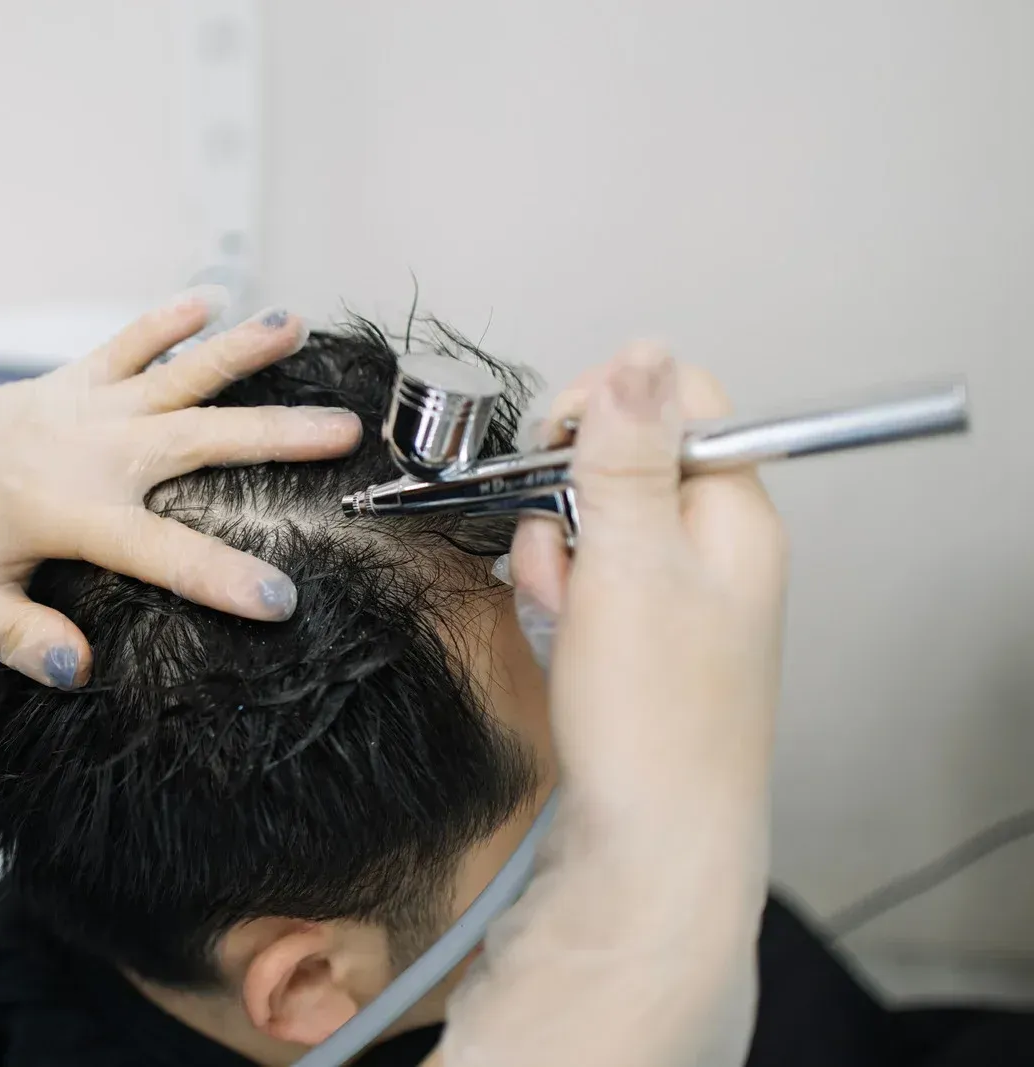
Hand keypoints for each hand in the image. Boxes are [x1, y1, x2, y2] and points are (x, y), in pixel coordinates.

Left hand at [0, 290, 361, 686]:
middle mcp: (83, 450)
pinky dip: (166, 321)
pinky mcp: (68, 384)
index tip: (282, 600)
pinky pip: (124, 346)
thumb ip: (22, 640)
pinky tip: (213, 298)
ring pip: (173, 376)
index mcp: (62, 512)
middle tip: (344, 432)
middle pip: (195, 440)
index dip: (222, 579)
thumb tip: (84, 671)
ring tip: (297, 326)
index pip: (160, 552)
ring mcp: (79, 408)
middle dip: (274, 438)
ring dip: (237, 352)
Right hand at [511, 342, 786, 880]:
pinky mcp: (645, 633)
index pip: (678, 402)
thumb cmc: (650, 715)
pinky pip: (591, 577)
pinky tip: (560, 633)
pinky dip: (561, 593)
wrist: (649, 843)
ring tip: (560, 608)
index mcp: (735, 514)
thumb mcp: (628, 562)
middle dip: (568, 494)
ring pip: (597, 520)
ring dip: (556, 550)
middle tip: (563, 553)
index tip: (555, 446)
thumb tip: (642, 349)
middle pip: (628, 461)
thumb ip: (626, 454)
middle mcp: (717, 545)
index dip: (608, 408)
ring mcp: (682, 591)